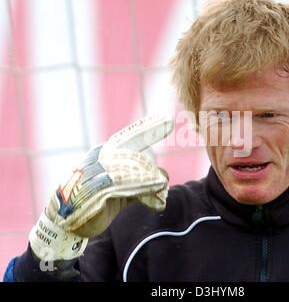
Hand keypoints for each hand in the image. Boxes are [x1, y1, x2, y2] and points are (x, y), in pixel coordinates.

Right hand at [28, 115, 173, 260]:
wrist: (65, 223)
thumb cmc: (95, 203)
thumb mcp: (121, 189)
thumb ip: (140, 182)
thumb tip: (163, 178)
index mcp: (105, 152)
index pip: (130, 137)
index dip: (149, 129)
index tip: (169, 119)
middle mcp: (99, 157)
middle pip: (134, 158)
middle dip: (150, 172)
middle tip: (162, 185)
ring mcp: (93, 171)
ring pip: (130, 171)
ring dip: (150, 182)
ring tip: (162, 189)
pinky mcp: (93, 188)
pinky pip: (123, 186)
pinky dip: (143, 191)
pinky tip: (157, 199)